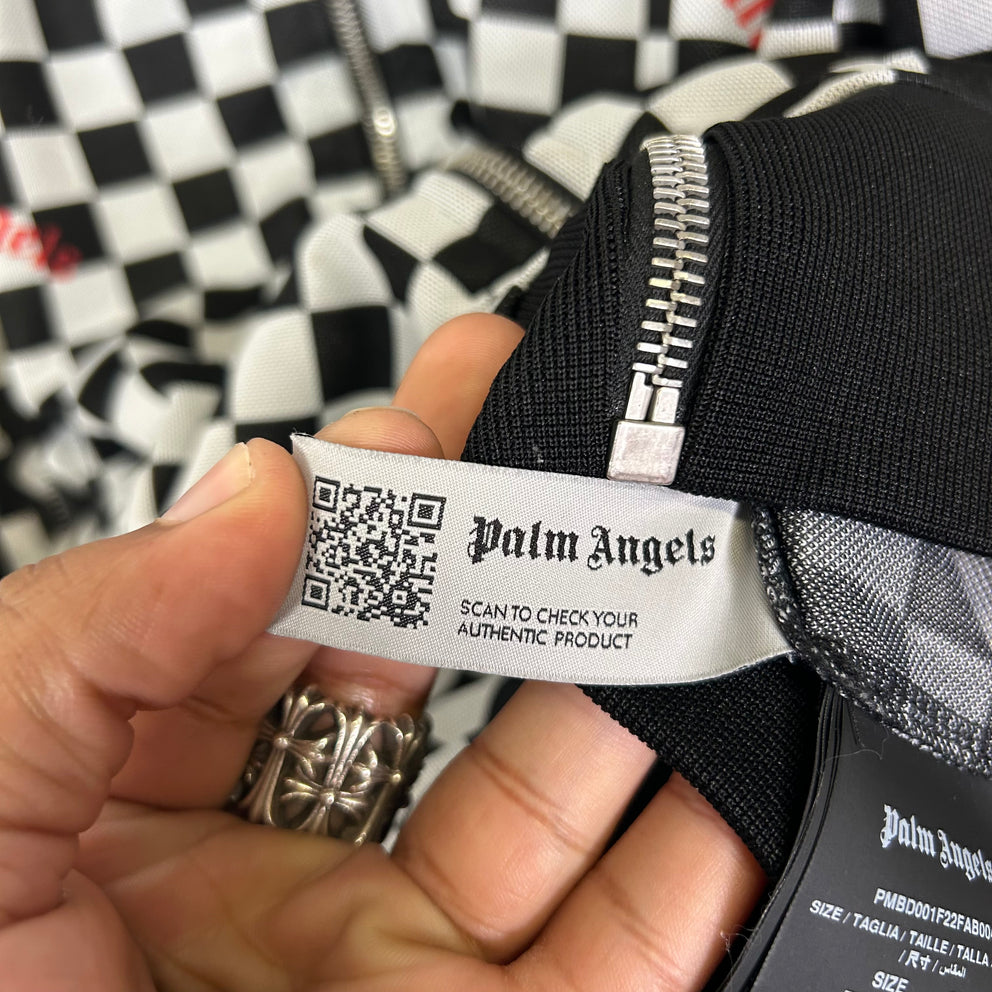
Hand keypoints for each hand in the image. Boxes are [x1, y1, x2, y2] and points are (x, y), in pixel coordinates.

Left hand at [0, 314, 764, 990]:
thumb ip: (113, 617)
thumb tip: (263, 484)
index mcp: (131, 767)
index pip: (283, 590)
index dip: (370, 493)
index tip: (449, 410)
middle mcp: (255, 849)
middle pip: (424, 675)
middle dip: (510, 567)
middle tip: (587, 480)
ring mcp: (364, 952)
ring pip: (525, 802)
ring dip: (609, 702)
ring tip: (674, 605)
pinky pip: (601, 958)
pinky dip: (675, 881)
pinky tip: (713, 796)